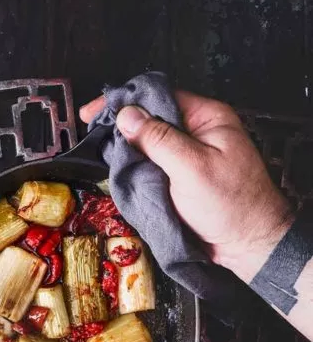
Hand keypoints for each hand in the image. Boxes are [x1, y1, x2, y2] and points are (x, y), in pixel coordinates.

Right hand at [79, 91, 293, 282]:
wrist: (248, 246)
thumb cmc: (232, 206)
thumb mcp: (192, 167)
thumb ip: (158, 139)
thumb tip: (127, 115)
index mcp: (207, 118)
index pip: (159, 96)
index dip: (124, 101)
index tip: (94, 112)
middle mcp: (197, 132)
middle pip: (150, 118)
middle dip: (122, 127)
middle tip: (94, 137)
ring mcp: (188, 155)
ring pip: (148, 143)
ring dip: (127, 150)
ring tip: (104, 156)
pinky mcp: (181, 176)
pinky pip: (152, 165)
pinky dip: (136, 168)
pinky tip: (121, 172)